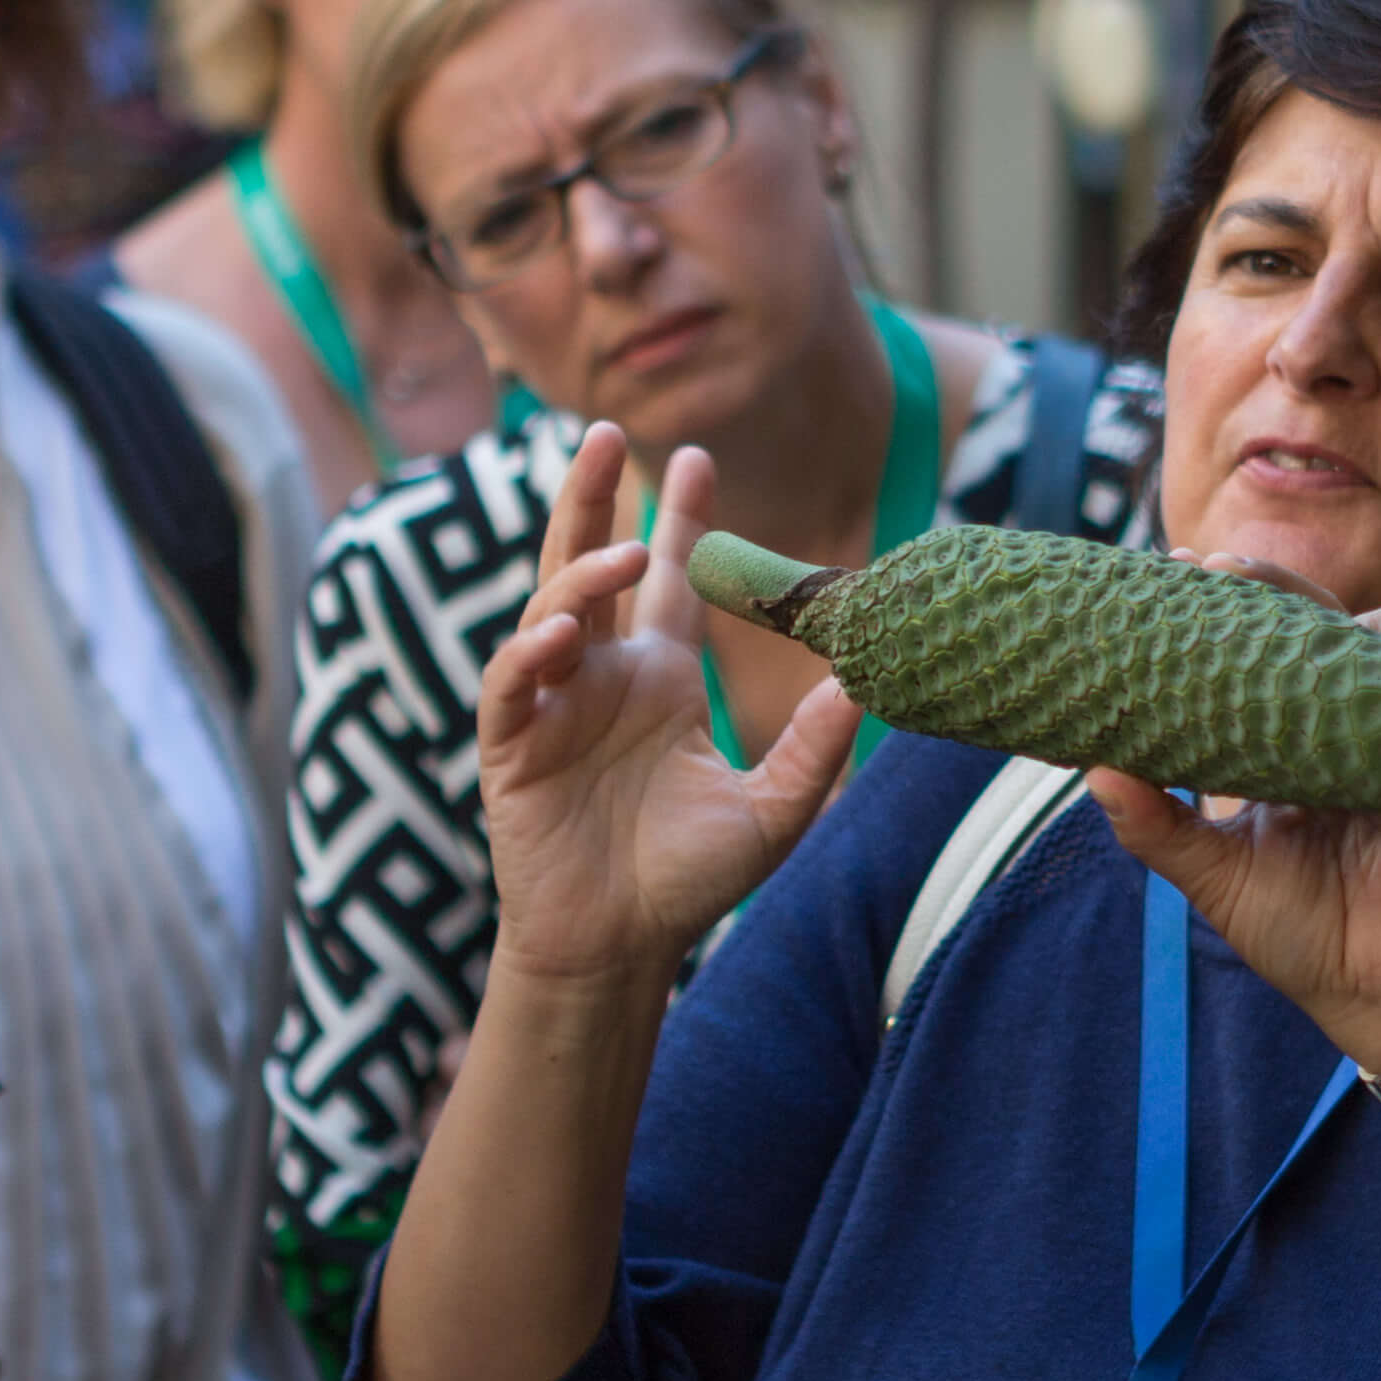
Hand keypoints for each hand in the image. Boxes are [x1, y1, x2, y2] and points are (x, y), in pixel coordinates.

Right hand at [475, 425, 860, 989]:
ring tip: (620, 552)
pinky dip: (530, 652)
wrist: (618, 949)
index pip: (668, 581)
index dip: (678, 520)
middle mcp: (603, 677)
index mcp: (660, 679)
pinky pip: (513, 682)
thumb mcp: (773, 810)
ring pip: (550, 606)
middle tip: (604, 432)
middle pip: (591, 563)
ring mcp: (553, 704)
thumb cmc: (686, 881)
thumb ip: (815, 745)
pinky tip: (560, 637)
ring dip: (579, 571)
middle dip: (593, 497)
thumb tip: (868, 679)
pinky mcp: (513, 744)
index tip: (697, 456)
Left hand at [1083, 581, 1380, 1074]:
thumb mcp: (1216, 877)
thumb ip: (1157, 826)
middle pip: (1315, 625)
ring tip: (1263, 607)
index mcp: (1293, 743)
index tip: (1170, 576)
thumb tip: (1091, 770)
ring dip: (1322, 610)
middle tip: (1209, 568)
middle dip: (1266, 586)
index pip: (1259, 655)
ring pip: (1376, 632)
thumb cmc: (1306, 936)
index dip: (1221, 612)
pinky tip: (1335, 663)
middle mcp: (1349, 725)